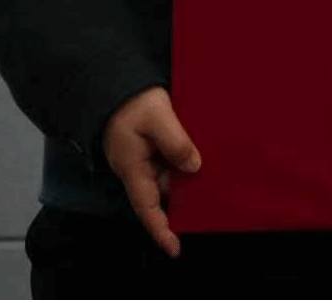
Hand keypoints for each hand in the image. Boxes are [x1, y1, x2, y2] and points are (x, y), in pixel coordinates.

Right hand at [101, 86, 200, 258]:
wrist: (116, 83)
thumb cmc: (131, 102)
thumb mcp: (158, 118)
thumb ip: (176, 143)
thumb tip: (194, 166)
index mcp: (133, 169)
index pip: (147, 209)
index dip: (161, 231)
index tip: (174, 249)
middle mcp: (138, 169)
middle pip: (164, 194)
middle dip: (185, 202)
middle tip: (213, 205)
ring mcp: (144, 158)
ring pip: (170, 177)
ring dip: (189, 179)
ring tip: (215, 180)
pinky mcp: (151, 147)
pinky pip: (170, 161)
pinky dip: (186, 163)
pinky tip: (203, 159)